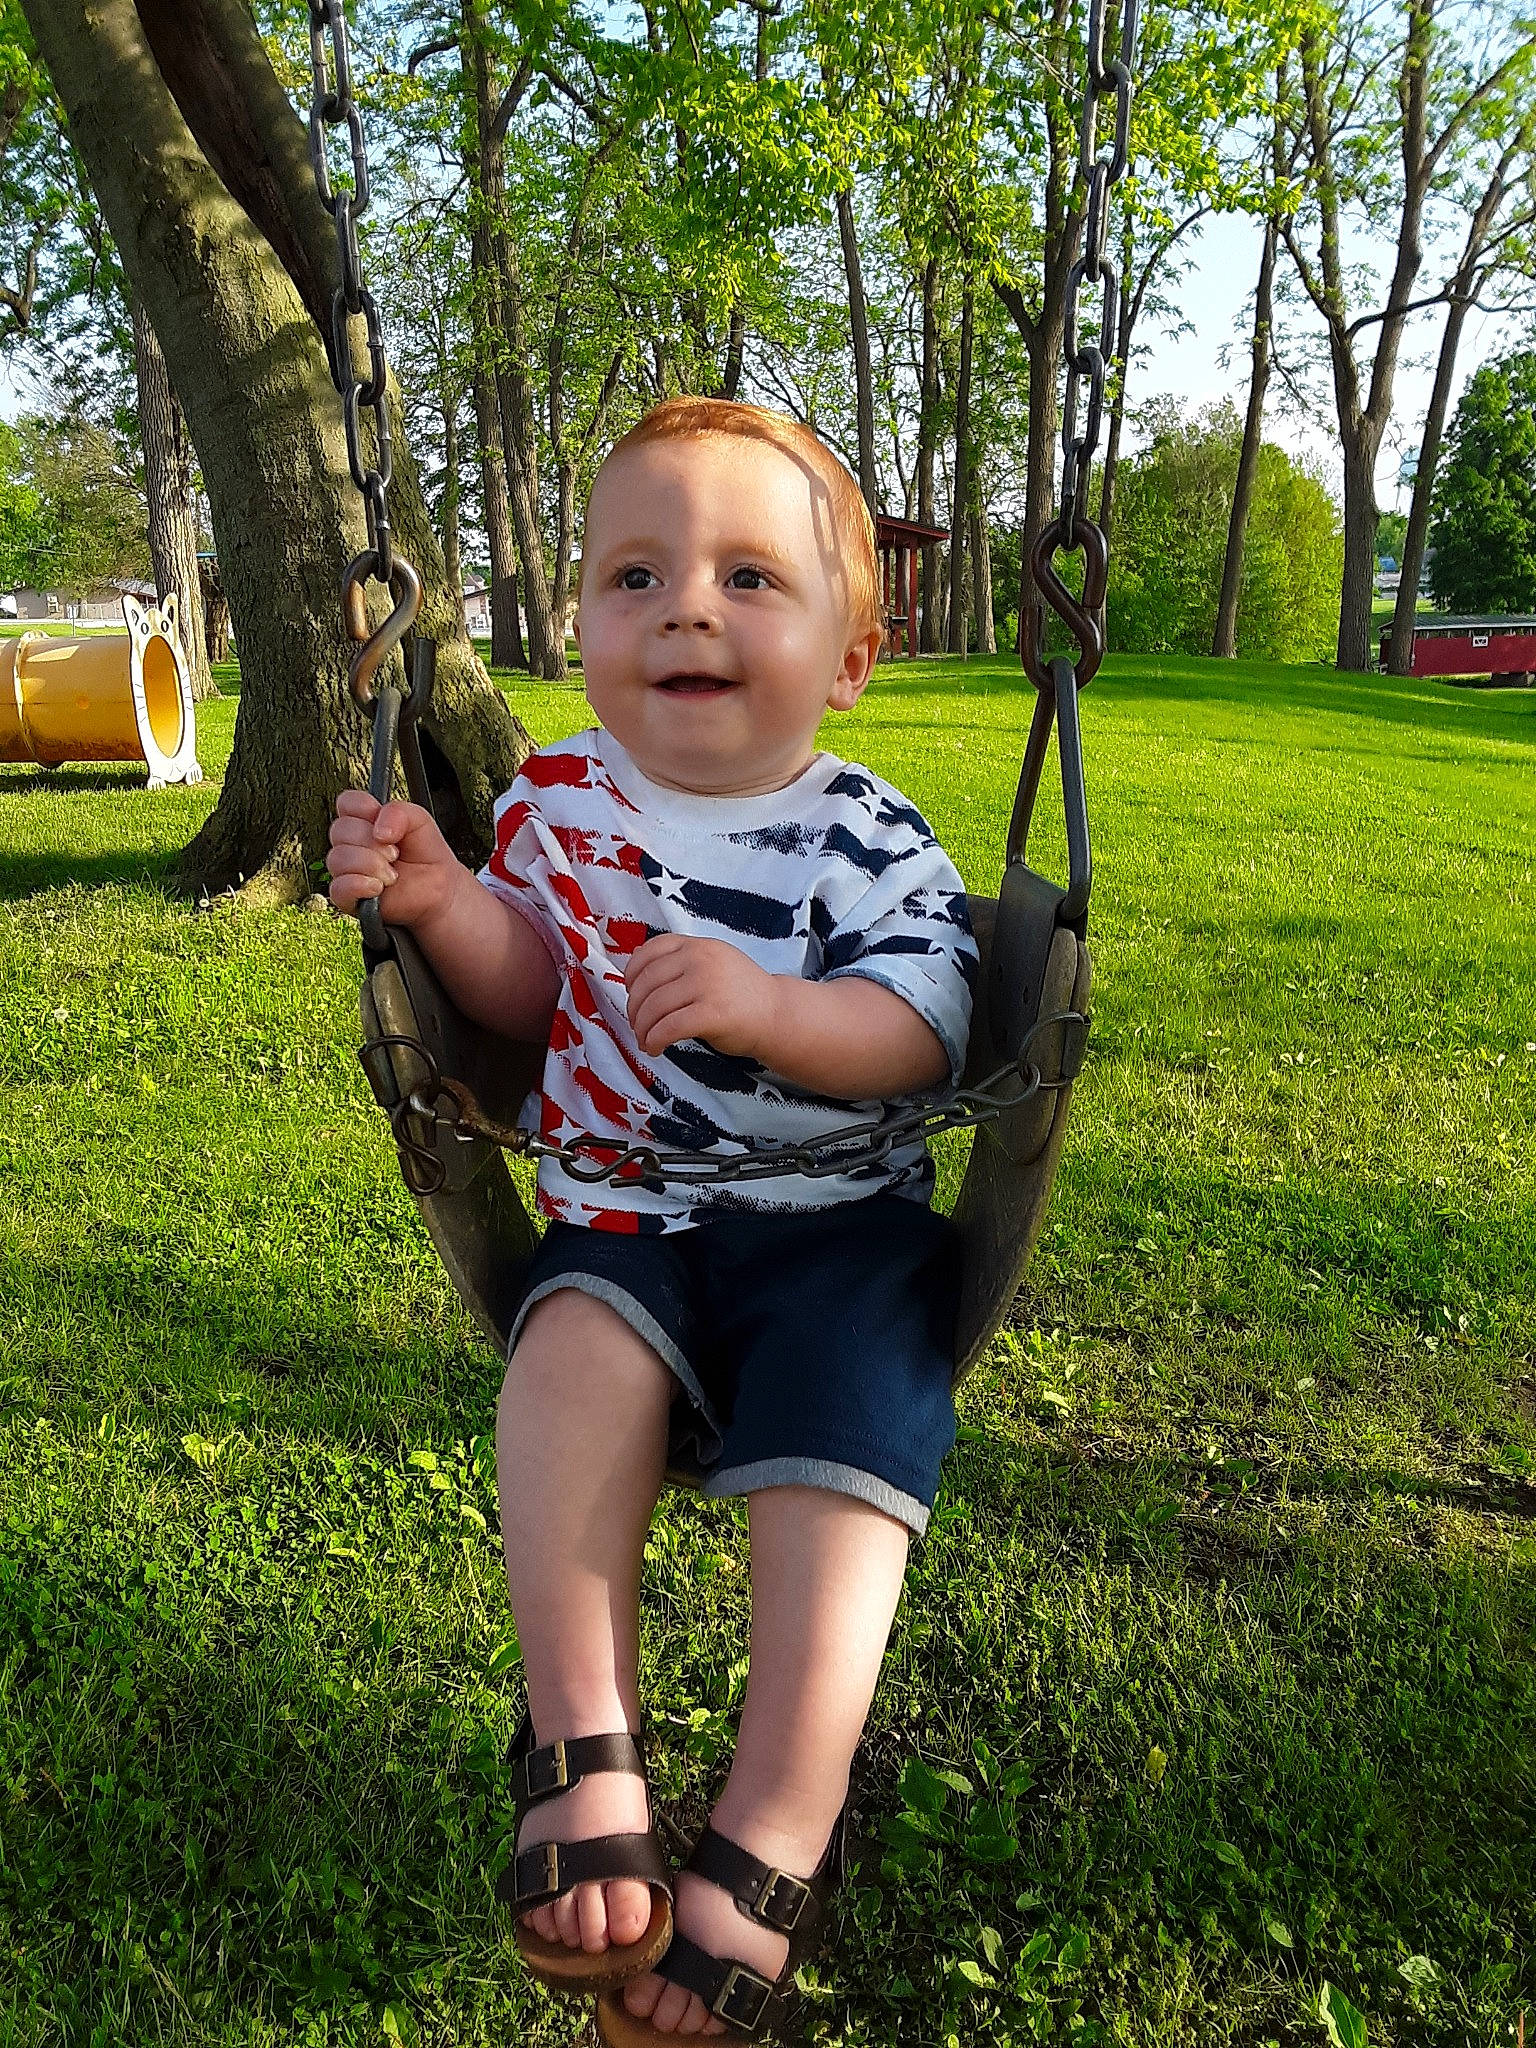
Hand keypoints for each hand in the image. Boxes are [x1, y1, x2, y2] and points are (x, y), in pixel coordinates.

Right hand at [327, 790, 462, 927]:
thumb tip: (378, 830)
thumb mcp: (421, 823)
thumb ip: (400, 812)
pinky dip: (361, 885)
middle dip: (374, 843)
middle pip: (340, 829)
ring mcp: (346, 871)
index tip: (385, 825)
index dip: (363, 808)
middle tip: (395, 854)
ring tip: (392, 875)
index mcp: (365, 821)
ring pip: (338, 858)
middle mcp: (350, 844)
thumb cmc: (426, 858)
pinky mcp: (346, 897)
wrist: (438, 893)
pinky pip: (338, 887)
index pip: (346, 802)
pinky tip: (379, 888)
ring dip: (372, 865)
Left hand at [624, 934, 780, 1057]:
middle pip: (647, 983)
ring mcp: (707, 985)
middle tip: (637, 1025)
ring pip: (654, 1007)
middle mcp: (701, 960)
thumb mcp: (714, 962)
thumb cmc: (742, 994)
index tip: (630, 991)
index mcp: (698, 945)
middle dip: (635, 1009)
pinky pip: (668, 1027)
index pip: (651, 951)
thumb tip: (638, 969)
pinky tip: (655, 1048)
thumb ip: (682, 961)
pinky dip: (654, 1040)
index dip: (632, 973)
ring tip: (645, 1040)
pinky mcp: (712, 1013)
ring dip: (642, 1028)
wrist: (777, 1015)